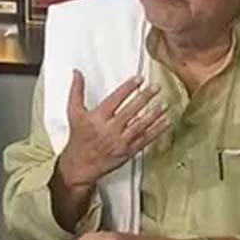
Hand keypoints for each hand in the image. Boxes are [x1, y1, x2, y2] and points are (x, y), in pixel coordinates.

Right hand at [58, 70, 167, 187]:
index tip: (139, 79)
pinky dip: (156, 130)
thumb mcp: (74, 113)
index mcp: (97, 118)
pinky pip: (145, 139)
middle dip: (145, 98)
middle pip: (130, 111)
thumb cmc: (78, 138)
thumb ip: (77, 91)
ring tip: (164, 104)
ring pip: (140, 125)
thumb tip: (77, 73)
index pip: (115, 99)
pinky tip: (165, 122)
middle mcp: (109, 130)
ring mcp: (120, 142)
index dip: (128, 88)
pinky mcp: (128, 152)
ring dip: (154, 114)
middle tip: (156, 88)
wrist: (80, 165)